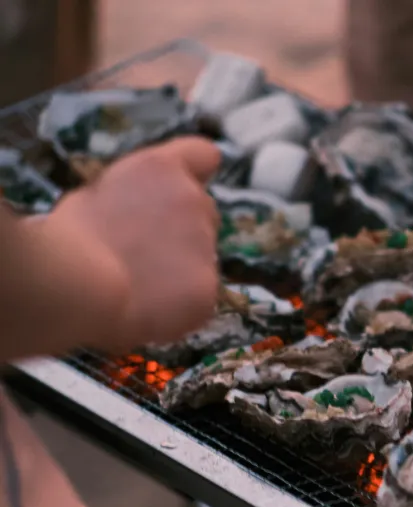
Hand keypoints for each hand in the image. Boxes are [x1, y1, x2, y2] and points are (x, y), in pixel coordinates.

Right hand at [39, 137, 222, 352]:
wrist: (76, 286)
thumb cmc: (66, 239)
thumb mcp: (91, 199)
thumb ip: (127, 199)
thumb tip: (132, 213)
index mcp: (159, 170)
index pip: (203, 154)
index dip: (195, 172)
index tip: (184, 186)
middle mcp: (194, 201)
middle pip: (203, 214)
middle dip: (182, 231)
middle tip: (143, 253)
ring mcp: (207, 246)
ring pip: (202, 259)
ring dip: (180, 270)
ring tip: (136, 286)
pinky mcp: (211, 289)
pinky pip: (199, 298)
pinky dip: (180, 306)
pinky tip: (147, 310)